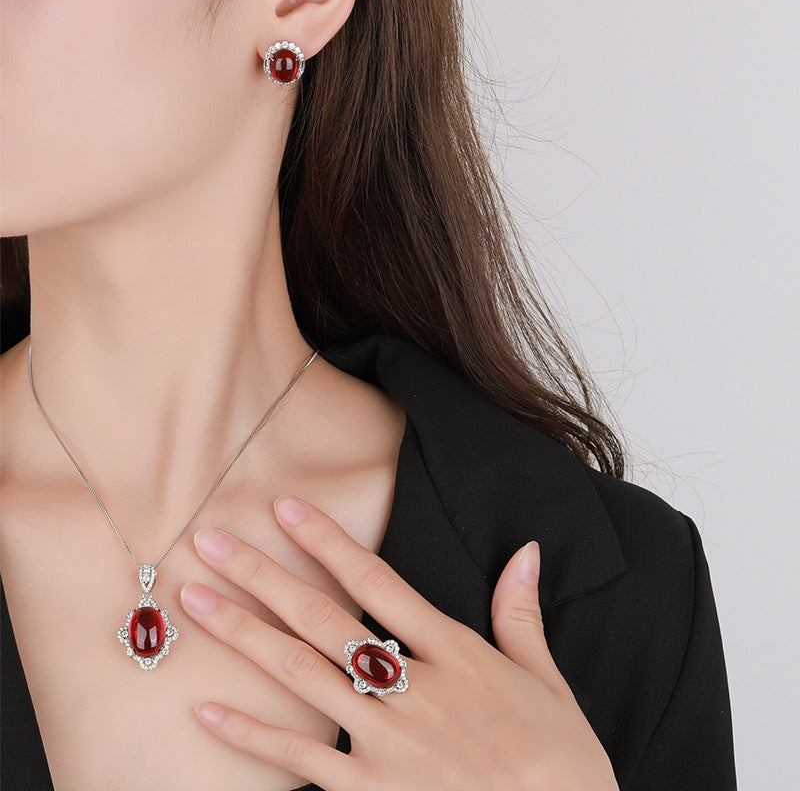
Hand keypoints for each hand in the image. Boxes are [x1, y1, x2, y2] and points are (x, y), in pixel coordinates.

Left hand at [179, 495, 618, 790]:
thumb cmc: (560, 761)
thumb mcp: (546, 680)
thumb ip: (520, 612)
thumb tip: (525, 550)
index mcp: (454, 652)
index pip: (377, 580)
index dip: (327, 541)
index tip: (285, 509)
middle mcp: (412, 688)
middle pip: (322, 619)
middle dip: (262, 575)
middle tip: (211, 542)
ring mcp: (388, 742)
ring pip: (300, 676)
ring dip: (243, 635)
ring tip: (194, 603)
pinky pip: (301, 758)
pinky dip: (252, 733)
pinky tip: (208, 710)